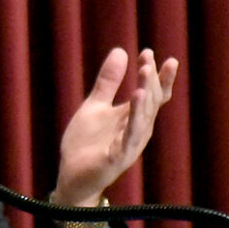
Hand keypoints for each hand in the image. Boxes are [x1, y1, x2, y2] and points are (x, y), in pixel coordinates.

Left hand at [52, 46, 179, 213]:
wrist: (72, 177)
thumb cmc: (86, 143)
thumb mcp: (94, 106)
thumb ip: (107, 82)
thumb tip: (121, 50)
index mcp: (133, 117)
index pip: (152, 93)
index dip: (155, 75)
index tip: (149, 51)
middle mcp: (138, 129)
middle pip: (151, 101)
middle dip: (151, 80)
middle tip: (148, 59)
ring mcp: (130, 144)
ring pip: (144, 117)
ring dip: (146, 95)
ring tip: (145, 73)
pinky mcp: (119, 157)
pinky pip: (130, 136)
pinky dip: (135, 119)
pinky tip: (136, 101)